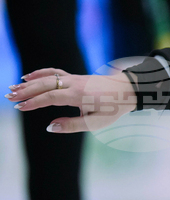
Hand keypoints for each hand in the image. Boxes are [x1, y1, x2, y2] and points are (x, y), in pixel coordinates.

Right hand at [5, 67, 136, 132]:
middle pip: (45, 85)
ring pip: (48, 77)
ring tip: (13, 88)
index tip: (20, 107)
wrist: (127, 90)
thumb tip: (50, 127)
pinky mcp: (75, 77)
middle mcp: (74, 84)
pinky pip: (54, 72)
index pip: (50, 97)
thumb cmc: (113, 108)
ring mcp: (74, 78)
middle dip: (26, 91)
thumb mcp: (97, 123)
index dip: (34, 102)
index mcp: (79, 95)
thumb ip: (73, 126)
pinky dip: (40, 73)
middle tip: (9, 97)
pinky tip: (27, 77)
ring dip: (29, 82)